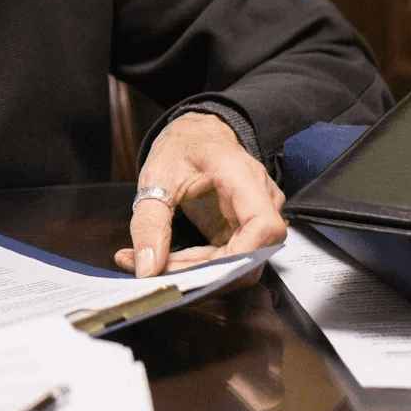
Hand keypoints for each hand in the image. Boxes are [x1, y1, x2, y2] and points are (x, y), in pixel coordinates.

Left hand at [113, 112, 286, 278]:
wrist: (194, 136)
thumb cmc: (180, 149)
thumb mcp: (155, 178)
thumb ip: (149, 222)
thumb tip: (148, 268)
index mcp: (240, 174)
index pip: (262, 224)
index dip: (240, 256)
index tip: (203, 274)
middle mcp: (261, 196)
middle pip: (253, 251)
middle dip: (209, 271)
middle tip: (163, 274)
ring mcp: (258, 214)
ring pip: (243, 261)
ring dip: (202, 271)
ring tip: (159, 266)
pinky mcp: (246, 228)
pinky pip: (232, 257)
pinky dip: (202, 264)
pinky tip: (172, 260)